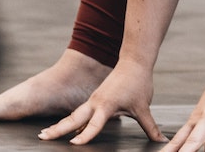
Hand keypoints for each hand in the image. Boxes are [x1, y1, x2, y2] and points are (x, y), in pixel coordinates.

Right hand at [37, 58, 166, 144]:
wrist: (134, 61)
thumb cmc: (138, 83)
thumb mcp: (144, 108)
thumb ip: (151, 128)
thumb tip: (162, 142)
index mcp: (106, 106)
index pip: (94, 125)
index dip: (85, 136)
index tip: (74, 144)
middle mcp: (96, 103)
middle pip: (74, 119)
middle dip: (58, 128)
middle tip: (43, 137)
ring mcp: (93, 100)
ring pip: (74, 115)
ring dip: (60, 125)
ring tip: (45, 134)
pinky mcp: (95, 99)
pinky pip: (80, 113)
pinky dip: (71, 121)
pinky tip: (64, 129)